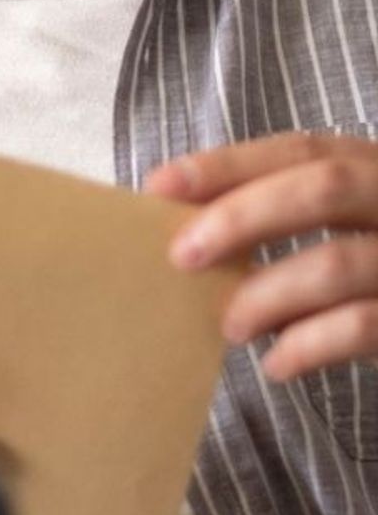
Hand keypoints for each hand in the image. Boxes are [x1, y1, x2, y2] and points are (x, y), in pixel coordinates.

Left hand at [147, 132, 377, 381]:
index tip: (158, 186)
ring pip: (338, 262)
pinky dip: (309, 345)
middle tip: (183, 256)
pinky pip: (365, 326)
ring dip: (267, 294)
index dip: (228, 164)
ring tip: (230, 326)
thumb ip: (286, 215)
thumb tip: (190, 233)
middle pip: (323, 188)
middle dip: (242, 217)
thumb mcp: (350, 225)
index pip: (301, 150)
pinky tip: (276, 364)